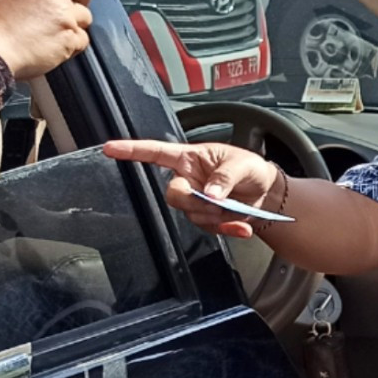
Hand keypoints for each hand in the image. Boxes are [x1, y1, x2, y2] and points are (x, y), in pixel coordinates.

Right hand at [99, 137, 286, 238]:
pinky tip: (242, 227)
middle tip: (219, 202)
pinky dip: (227, 229)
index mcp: (190, 158)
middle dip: (194, 201)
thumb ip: (224, 177)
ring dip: (214, 215)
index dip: (132, 151)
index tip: (110, 148)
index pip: (156, 153)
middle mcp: (188, 179)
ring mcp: (196, 200)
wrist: (268, 193)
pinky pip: (208, 228)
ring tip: (237, 208)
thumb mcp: (242, 164)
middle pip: (173, 194)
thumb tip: (210, 193)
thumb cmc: (250, 169)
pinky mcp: (206, 218)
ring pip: (190, 214)